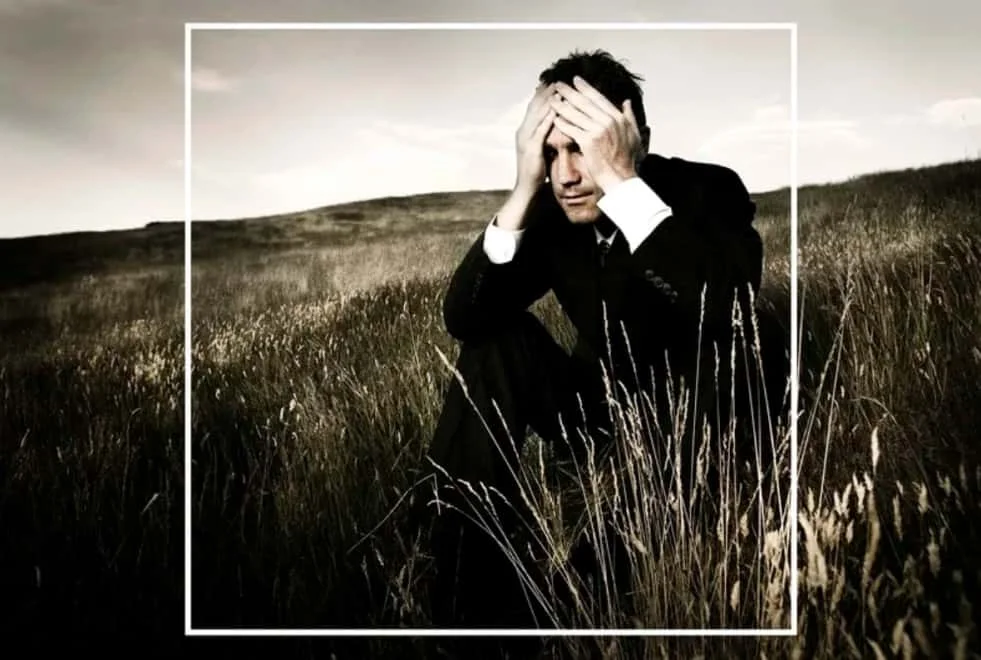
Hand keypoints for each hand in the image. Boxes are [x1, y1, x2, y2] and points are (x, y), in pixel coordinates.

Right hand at [514, 82, 557, 194]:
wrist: (527, 189)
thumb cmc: (536, 171)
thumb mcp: (540, 149)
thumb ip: (544, 136)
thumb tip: (555, 126)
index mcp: (525, 131)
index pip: (533, 108)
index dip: (542, 94)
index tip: (552, 82)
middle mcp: (523, 131)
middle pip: (534, 106)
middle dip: (545, 92)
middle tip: (556, 79)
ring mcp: (526, 139)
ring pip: (537, 114)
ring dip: (548, 100)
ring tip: (558, 88)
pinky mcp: (531, 148)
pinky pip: (541, 129)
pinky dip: (548, 117)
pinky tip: (556, 109)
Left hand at [548, 76, 642, 191]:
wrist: (622, 178)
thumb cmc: (628, 160)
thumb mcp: (634, 135)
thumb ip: (629, 116)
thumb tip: (627, 102)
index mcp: (618, 117)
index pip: (598, 98)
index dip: (585, 88)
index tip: (576, 80)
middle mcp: (608, 121)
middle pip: (584, 102)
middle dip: (569, 92)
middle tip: (557, 84)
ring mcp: (598, 131)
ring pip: (576, 114)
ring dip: (561, 105)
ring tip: (551, 99)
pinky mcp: (588, 142)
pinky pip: (572, 129)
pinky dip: (563, 124)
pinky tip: (554, 119)